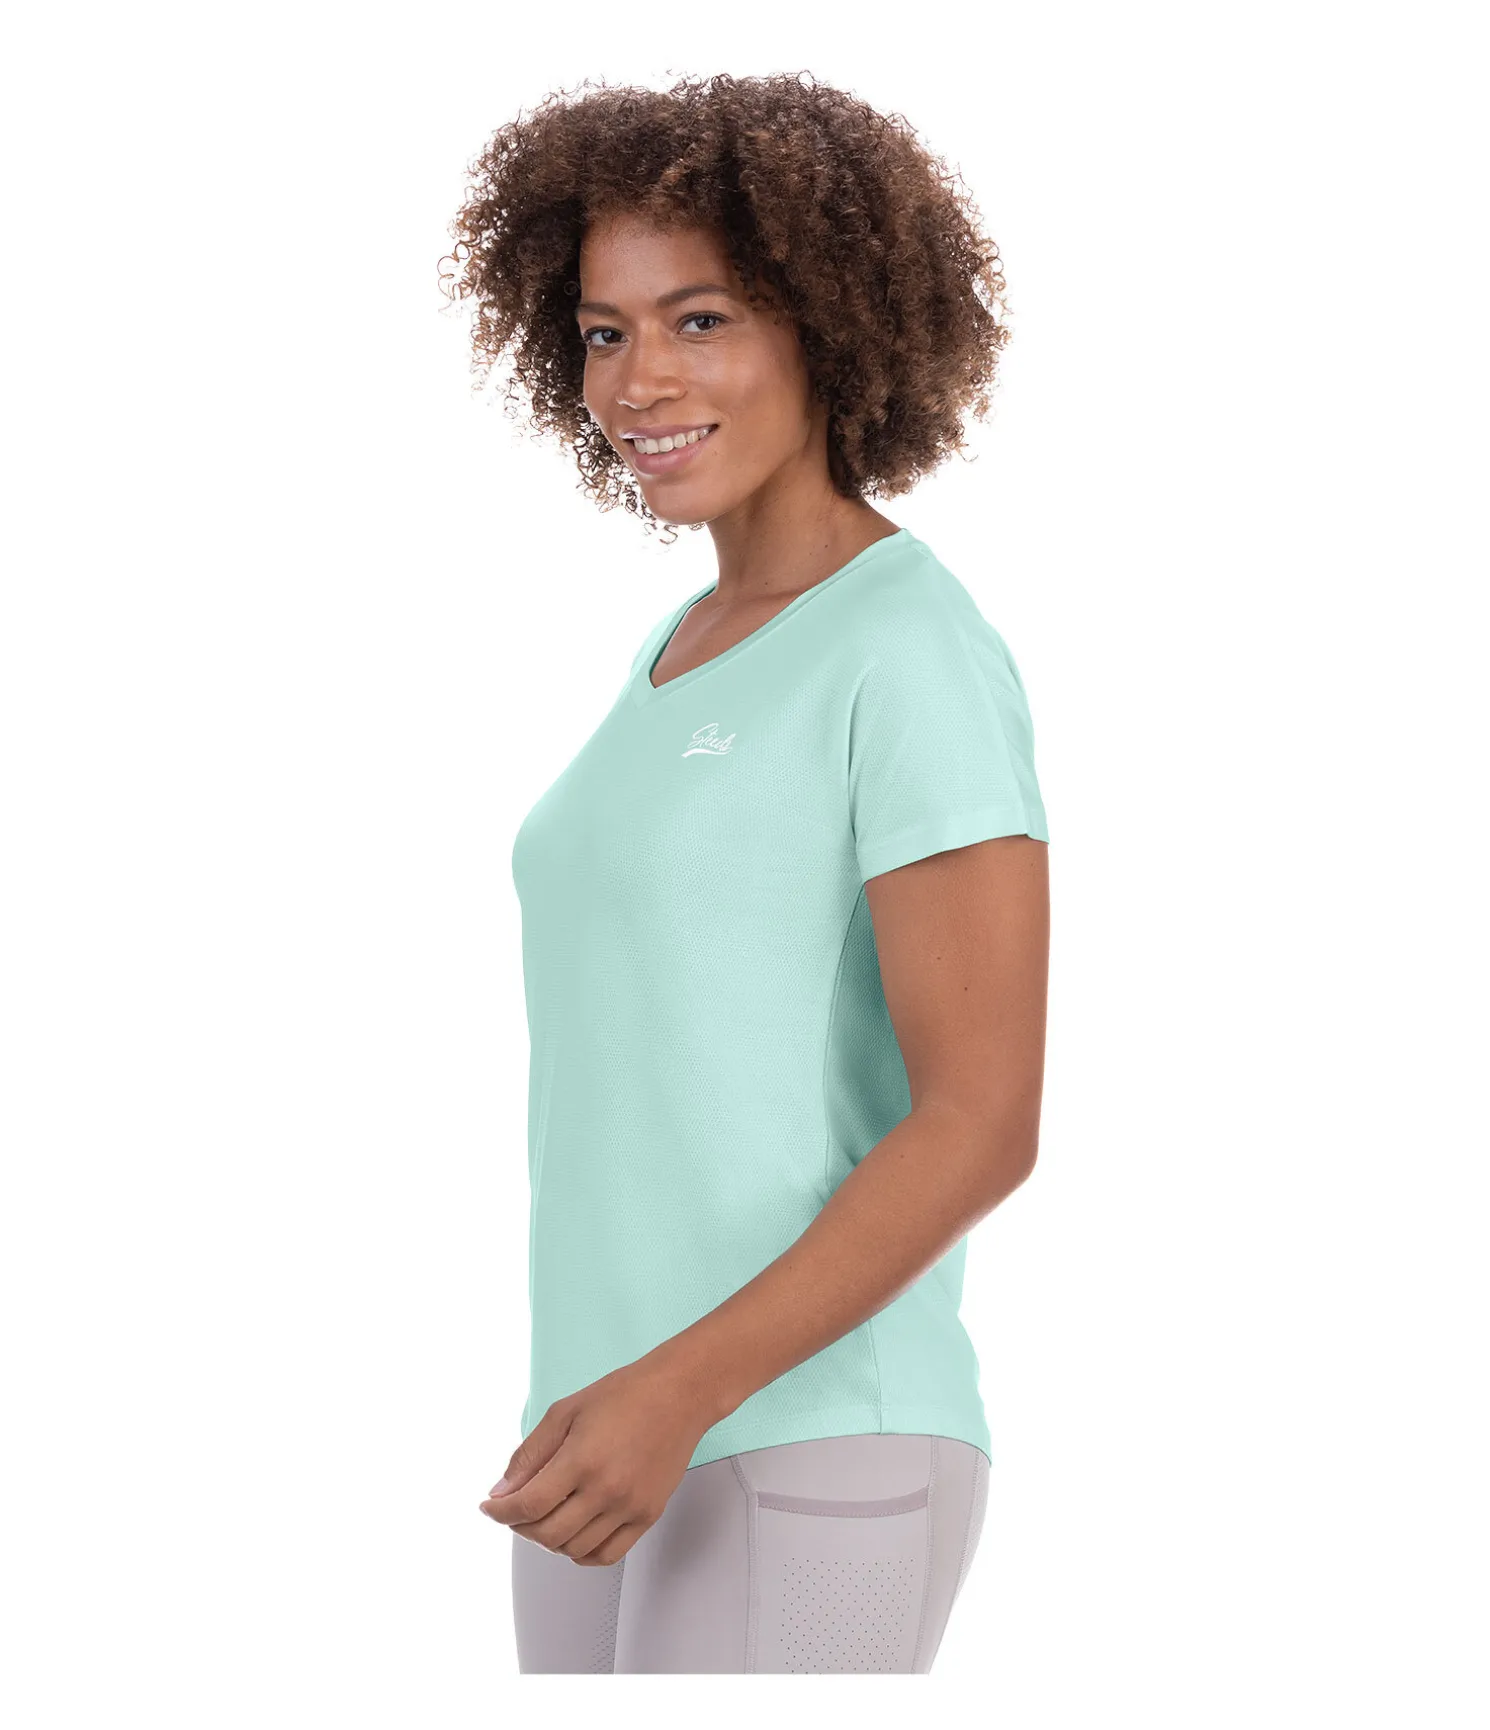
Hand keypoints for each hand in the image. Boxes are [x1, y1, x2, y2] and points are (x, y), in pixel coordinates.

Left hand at [478, 1354, 717, 1565]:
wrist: (679, 1395)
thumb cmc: (625, 1394)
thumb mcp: (565, 1411)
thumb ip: (530, 1454)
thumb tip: (502, 1489)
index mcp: (582, 1460)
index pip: (528, 1505)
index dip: (500, 1512)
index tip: (490, 1508)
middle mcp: (606, 1490)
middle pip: (547, 1535)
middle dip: (520, 1526)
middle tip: (515, 1510)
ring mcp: (629, 1507)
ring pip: (574, 1549)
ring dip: (549, 1541)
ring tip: (545, 1517)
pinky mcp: (648, 1515)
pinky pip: (607, 1555)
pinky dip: (581, 1552)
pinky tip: (574, 1533)